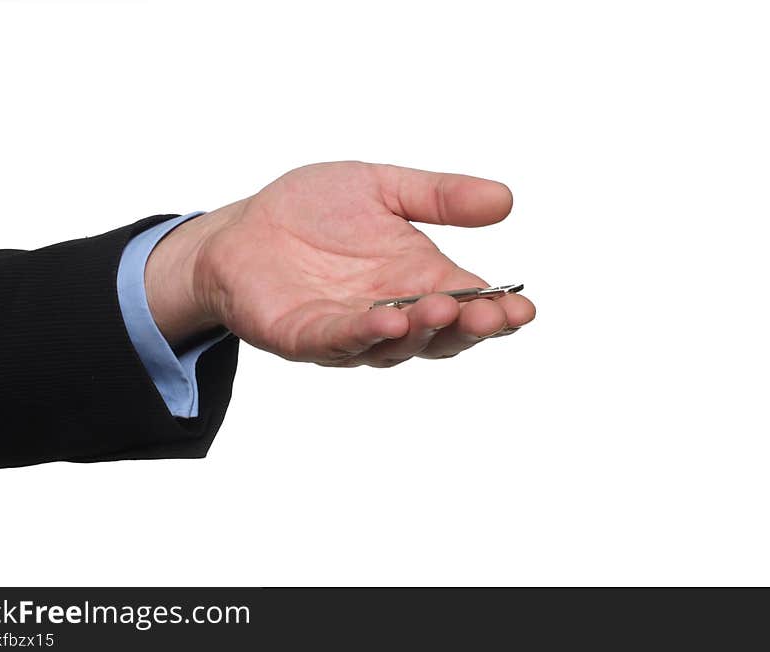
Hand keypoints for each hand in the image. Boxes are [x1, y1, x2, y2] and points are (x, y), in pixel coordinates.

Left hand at [145, 162, 534, 366]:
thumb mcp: (383, 188)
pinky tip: (388, 321)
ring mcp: (350, 331)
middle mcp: (393, 313)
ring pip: (395, 346)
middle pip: (442, 335)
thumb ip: (439, 197)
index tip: (524, 306)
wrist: (245, 226)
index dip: (498, 312)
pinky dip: (364, 335)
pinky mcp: (306, 337)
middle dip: (469, 328)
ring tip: (442, 308)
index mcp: (419, 281)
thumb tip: (506, 200)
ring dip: (422, 332)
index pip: (469, 305)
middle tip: (493, 315)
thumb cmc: (314, 211)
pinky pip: (339, 341)